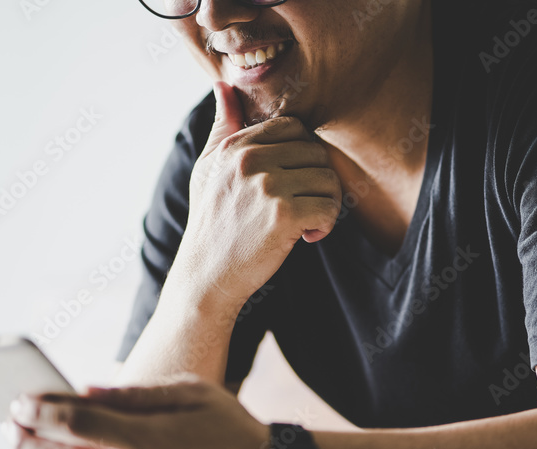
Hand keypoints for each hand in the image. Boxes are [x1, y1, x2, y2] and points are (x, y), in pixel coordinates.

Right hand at [177, 81, 342, 306]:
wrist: (207, 275)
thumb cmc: (212, 223)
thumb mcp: (208, 169)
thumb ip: (224, 127)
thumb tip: (224, 85)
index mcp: (237, 145)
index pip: (294, 128)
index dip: (303, 156)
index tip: (293, 183)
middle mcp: (250, 159)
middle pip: (317, 152)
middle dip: (317, 182)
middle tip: (302, 207)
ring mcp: (267, 185)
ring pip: (328, 179)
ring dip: (324, 206)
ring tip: (304, 224)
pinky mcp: (283, 214)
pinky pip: (329, 207)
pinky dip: (325, 226)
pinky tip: (307, 237)